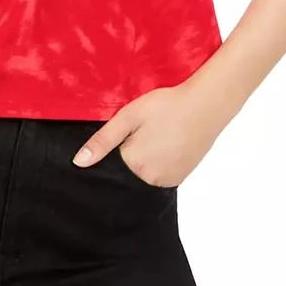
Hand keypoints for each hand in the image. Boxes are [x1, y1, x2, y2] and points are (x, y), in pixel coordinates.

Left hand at [71, 82, 227, 186]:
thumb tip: (78, 163)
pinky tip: (166, 143)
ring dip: (144, 160)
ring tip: (156, 135)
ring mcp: (169, 181)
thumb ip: (103, 141)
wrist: (206, 104)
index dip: (114, 149)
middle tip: (144, 130)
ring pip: (144, 175)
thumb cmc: (166, 105)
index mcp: (134, 165)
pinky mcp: (181, 177)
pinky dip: (158, 163)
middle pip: (128, 172)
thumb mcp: (129, 117)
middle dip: (129, 155)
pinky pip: (160, 175)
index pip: (111, 166)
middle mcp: (151, 180)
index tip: (126, 134)